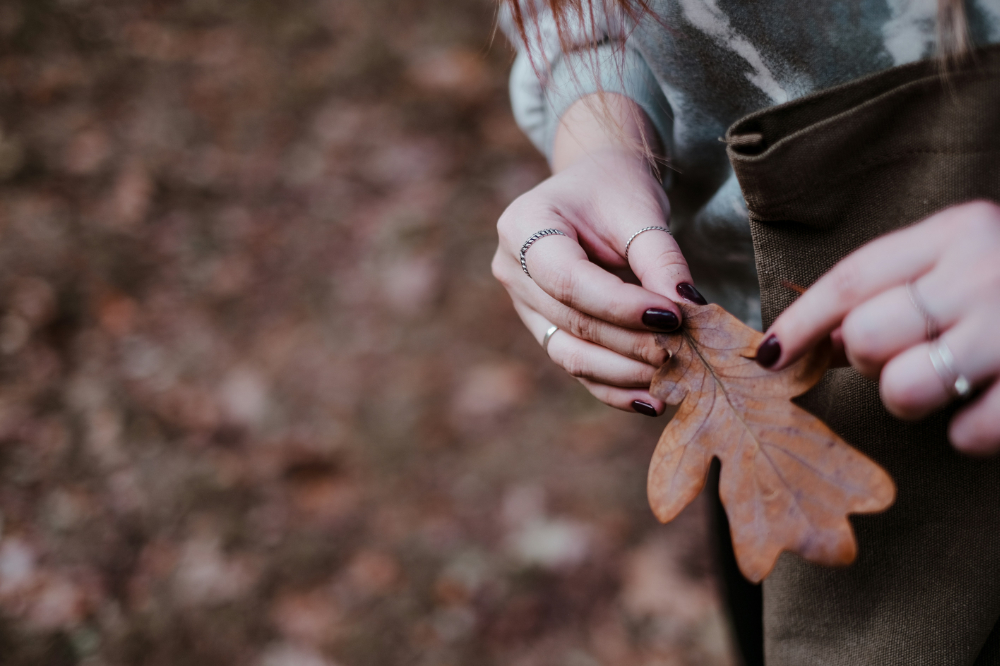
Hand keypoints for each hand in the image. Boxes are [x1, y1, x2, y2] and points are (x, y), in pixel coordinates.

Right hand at [492, 97, 704, 414]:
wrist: (595, 188)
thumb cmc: (615, 190)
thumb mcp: (641, 212)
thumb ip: (661, 259)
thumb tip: (688, 309)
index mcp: (522, 227)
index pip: (568, 281)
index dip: (620, 307)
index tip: (673, 317)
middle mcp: (511, 269)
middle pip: (571, 321)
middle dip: (630, 343)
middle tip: (684, 351)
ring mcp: (523, 304)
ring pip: (569, 353)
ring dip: (624, 372)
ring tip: (673, 378)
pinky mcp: (543, 329)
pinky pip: (575, 366)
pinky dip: (614, 387)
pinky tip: (652, 400)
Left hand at [756, 200, 999, 454]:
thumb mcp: (961, 255)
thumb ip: (892, 285)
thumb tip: (797, 341)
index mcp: (958, 230)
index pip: (852, 280)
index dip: (800, 323)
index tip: (764, 355)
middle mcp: (985, 271)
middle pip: (866, 335)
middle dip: (866, 357)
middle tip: (901, 351)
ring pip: (903, 389)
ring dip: (910, 398)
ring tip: (944, 380)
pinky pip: (966, 433)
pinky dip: (966, 433)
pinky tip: (986, 406)